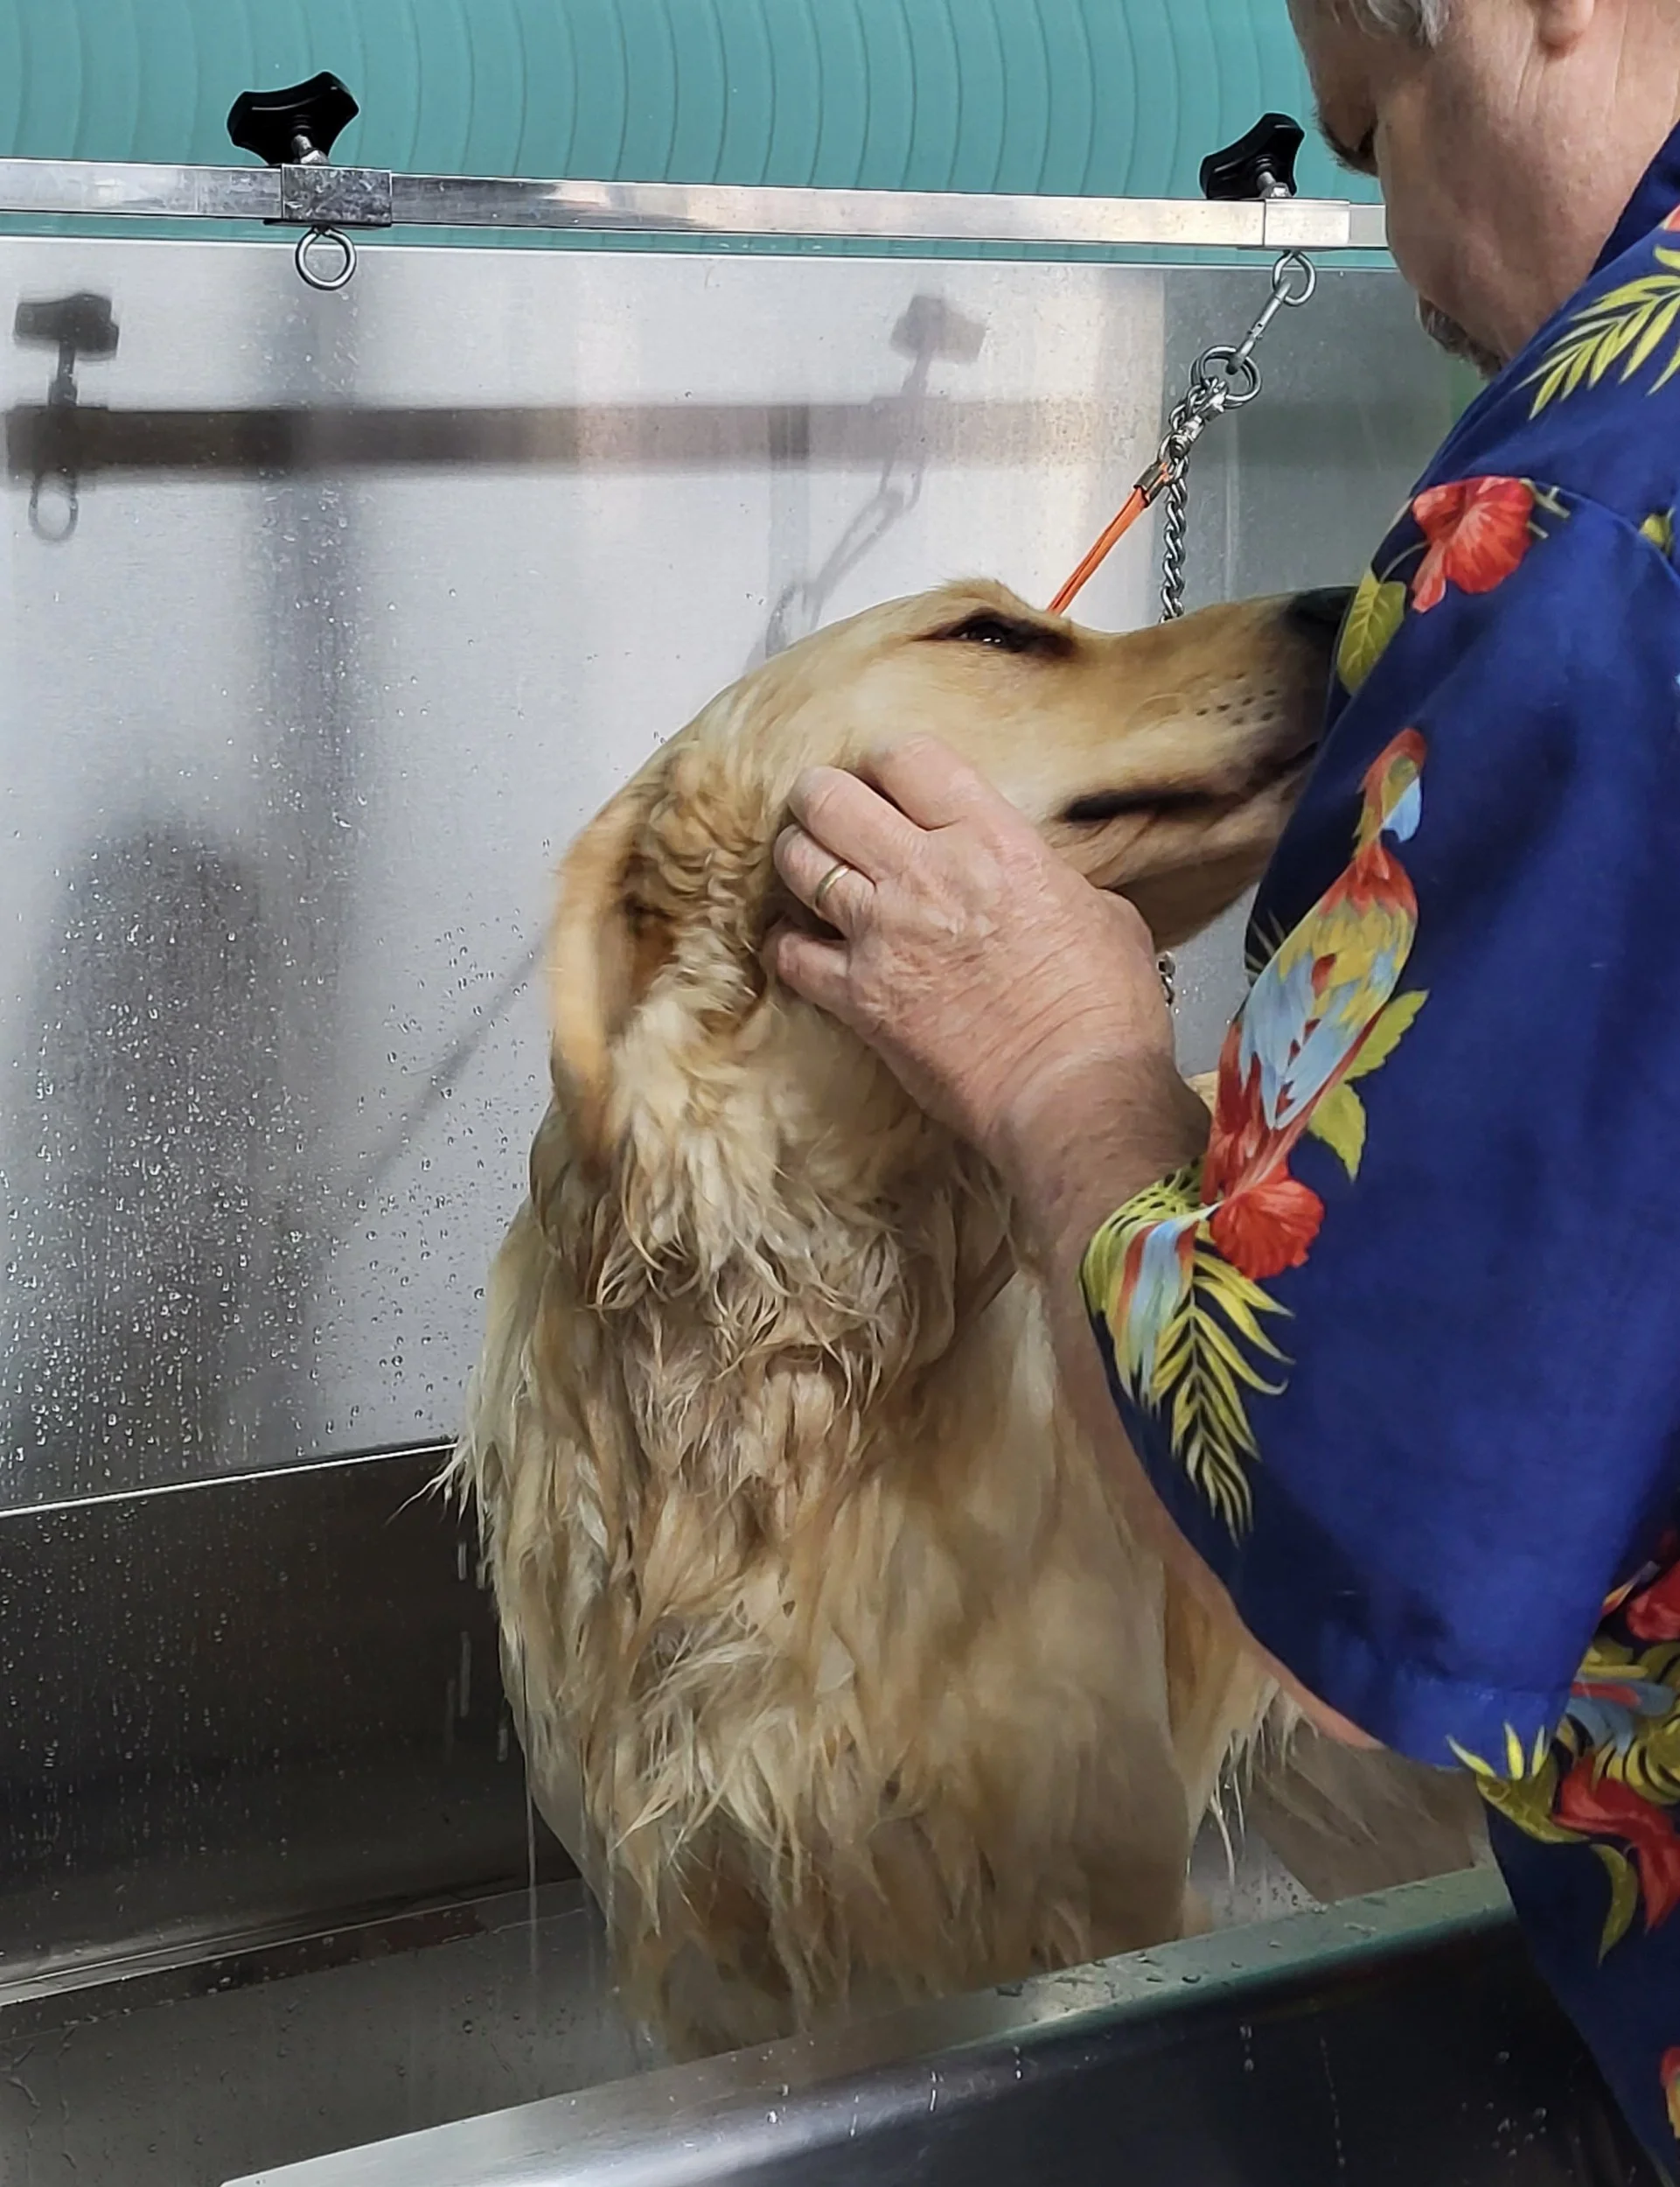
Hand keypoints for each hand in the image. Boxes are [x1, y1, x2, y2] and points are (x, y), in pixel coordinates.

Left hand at [766, 735, 1183, 1184]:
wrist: (1073, 1088)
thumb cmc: (1103, 1008)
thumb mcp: (1102, 912)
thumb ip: (1053, 882)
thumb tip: (1045, 887)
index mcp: (992, 840)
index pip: (907, 758)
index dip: (888, 762)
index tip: (889, 781)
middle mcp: (926, 873)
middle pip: (830, 797)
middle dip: (820, 796)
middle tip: (825, 809)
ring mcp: (883, 934)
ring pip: (798, 862)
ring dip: (798, 858)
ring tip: (809, 865)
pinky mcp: (859, 997)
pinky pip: (790, 954)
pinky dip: (786, 946)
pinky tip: (798, 945)